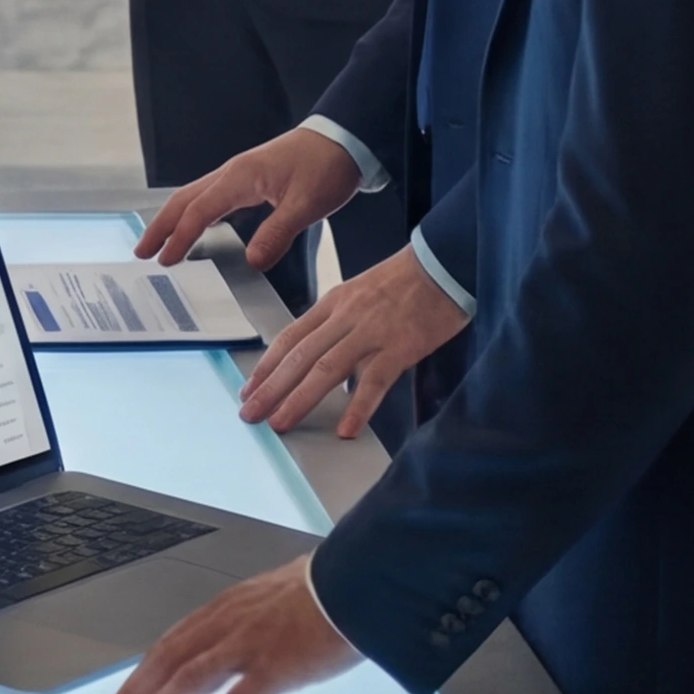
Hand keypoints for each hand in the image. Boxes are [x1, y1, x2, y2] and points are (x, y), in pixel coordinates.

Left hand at [96, 554, 362, 693]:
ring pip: (187, 682)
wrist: (357, 581)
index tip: (128, 691)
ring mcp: (248, 645)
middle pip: (166, 660)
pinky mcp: (274, 668)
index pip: (173, 641)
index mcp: (228, 607)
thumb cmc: (329, 588)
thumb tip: (256, 631)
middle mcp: (228, 623)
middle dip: (134, 693)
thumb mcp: (278, 596)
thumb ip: (258, 617)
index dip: (145, 669)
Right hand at [139, 123, 359, 267]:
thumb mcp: (306, 204)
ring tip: (159, 242)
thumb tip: (252, 261)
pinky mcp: (248, 178)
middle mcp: (232, 173)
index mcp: (240, 177)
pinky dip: (194, 213)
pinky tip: (196, 227)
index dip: (180, 237)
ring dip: (173, 219)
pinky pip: (211, 196)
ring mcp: (238, 174)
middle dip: (161, 226)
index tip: (165, 260)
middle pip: (185, 199)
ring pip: (194, 196)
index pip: (200, 210)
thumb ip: (277, 233)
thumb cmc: (326, 166)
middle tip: (142, 252)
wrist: (343, 139)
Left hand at [238, 247, 468, 433]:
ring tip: (280, 423)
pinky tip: (346, 430)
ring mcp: (371, 332)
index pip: (290, 338)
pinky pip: (374, 381)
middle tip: (250, 414)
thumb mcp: (361, 293)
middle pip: (299, 356)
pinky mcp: (400, 346)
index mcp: (333, 303)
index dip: (266, 366)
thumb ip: (340, 323)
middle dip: (270, 388)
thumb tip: (322, 357)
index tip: (248, 389)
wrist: (444, 263)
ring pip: (326, 369)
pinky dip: (358, 407)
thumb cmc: (407, 280)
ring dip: (299, 399)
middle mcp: (344, 317)